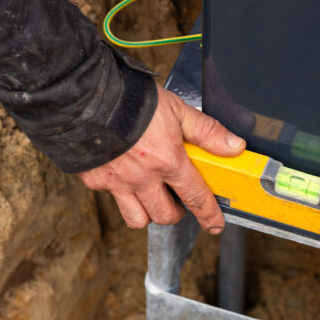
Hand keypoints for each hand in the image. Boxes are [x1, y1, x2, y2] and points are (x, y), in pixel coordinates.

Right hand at [78, 87, 244, 232]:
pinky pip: (112, 199)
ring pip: (138, 218)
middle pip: (165, 216)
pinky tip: (122, 173)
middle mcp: (143, 178)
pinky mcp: (95, 180)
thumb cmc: (131, 99)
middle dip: (176, 212)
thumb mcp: (177, 109)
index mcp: (167, 160)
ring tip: (150, 193)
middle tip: (176, 198)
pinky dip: (120, 193)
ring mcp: (117, 182)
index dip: (209, 215)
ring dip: (148, 211)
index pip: (196, 198)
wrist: (84, 95)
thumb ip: (207, 131)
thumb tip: (234, 147)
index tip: (215, 224)